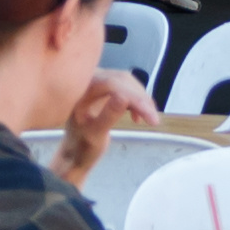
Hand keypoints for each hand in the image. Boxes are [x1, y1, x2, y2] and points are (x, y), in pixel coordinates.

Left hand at [54, 67, 157, 181]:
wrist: (75, 151)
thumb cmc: (82, 146)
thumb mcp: (94, 135)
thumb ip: (107, 116)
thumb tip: (123, 97)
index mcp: (80, 89)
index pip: (112, 84)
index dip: (135, 98)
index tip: (152, 119)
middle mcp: (87, 78)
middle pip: (122, 80)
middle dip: (140, 99)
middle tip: (153, 121)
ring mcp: (96, 80)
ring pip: (127, 82)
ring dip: (141, 99)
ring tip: (149, 119)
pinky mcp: (105, 86)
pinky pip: (126, 86)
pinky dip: (136, 99)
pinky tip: (137, 117)